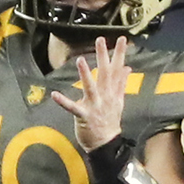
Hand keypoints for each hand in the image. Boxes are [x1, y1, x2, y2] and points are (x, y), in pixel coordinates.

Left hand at [51, 36, 129, 150]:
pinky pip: (73, 108)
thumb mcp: (119, 101)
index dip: (120, 54)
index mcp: (112, 92)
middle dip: (103, 56)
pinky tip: (55, 94)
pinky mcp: (84, 116)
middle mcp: (105, 97)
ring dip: (86, 75)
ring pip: (91, 88)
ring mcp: (95, 106)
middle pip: (106, 74)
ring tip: (80, 61)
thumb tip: (127, 68)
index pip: (117, 69)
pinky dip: (64, 102)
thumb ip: (121, 83)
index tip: (123, 39)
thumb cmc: (110, 121)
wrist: (106, 143)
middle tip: (101, 40)